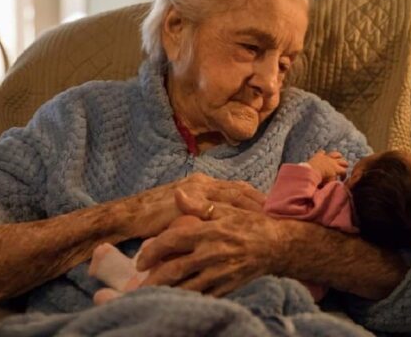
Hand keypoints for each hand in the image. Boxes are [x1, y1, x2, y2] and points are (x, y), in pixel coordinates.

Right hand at [132, 173, 265, 238]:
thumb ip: (199, 214)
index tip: (277, 208)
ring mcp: (195, 191)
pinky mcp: (187, 201)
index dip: (257, 198)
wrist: (126, 217)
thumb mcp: (181, 213)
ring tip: (272, 221)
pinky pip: (217, 209)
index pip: (237, 190)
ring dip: (253, 208)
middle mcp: (202, 183)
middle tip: (284, 214)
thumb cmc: (150, 219)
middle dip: (262, 202)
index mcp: (203, 184)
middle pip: (241, 191)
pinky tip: (245, 227)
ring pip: (234, 197)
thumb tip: (218, 224)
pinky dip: (233, 217)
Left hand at [135, 189, 285, 296]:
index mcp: (209, 232)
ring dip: (166, 292)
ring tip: (151, 296)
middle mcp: (212, 254)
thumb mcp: (227, 209)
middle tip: (137, 284)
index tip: (140, 260)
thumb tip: (177, 194)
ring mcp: (220, 273)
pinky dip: (187, 300)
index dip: (152, 251)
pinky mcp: (228, 288)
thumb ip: (200, 204)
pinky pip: (203, 297)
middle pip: (175, 270)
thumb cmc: (249, 225)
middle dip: (153, 279)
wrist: (278, 245)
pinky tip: (176, 302)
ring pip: (186, 287)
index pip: (173, 241)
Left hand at [307, 150, 347, 181]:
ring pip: (335, 154)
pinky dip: (323, 153)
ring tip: (339, 157)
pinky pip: (322, 152)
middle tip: (344, 168)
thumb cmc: (321, 178)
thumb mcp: (330, 182)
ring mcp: (326, 157)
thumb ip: (335, 182)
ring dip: (338, 155)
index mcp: (337, 169)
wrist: (312, 171)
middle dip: (345, 165)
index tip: (341, 179)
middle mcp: (333, 162)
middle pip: (343, 161)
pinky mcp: (319, 155)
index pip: (344, 172)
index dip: (344, 176)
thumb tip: (338, 183)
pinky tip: (323, 153)